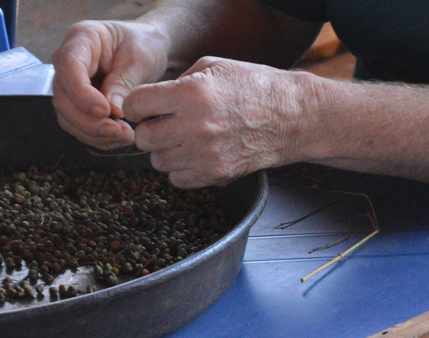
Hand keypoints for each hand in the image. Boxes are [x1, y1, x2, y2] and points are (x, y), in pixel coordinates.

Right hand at [51, 20, 169, 149]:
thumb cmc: (143, 44)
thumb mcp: (139, 58)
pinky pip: (77, 125)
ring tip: (125, 136)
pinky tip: (118, 138)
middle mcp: (67, 60)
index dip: (82, 94)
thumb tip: (111, 111)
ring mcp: (68, 83)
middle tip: (119, 130)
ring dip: (93, 133)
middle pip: (63, 97)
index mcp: (81, 38)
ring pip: (66, 116)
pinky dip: (97, 137)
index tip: (105, 111)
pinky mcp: (75, 102)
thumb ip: (123, 82)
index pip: (69, 67)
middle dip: (89, 121)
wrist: (146, 48)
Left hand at [124, 57, 314, 187]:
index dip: (136, 105)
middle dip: (149, 129)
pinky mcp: (216, 174)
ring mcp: (206, 154)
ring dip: (166, 150)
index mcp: (192, 92)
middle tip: (164, 123)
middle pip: (143, 138)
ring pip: (158, 161)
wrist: (293, 117)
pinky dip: (182, 168)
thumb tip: (149, 101)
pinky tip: (197, 153)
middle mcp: (195, 125)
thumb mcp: (214, 67)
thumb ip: (177, 82)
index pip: (135, 105)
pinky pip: (178, 179)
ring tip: (186, 137)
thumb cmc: (254, 87)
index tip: (146, 106)